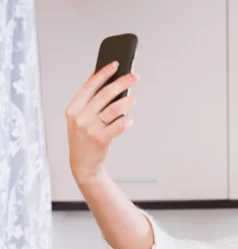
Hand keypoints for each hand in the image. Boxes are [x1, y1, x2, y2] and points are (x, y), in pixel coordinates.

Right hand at [65, 61, 138, 183]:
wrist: (83, 165)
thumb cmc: (85, 139)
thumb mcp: (80, 119)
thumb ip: (89, 102)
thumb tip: (106, 80)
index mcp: (73, 108)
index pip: (90, 86)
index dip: (104, 73)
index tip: (116, 64)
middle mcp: (80, 117)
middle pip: (104, 95)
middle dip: (121, 83)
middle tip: (134, 76)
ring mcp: (90, 129)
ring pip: (113, 109)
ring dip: (126, 102)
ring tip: (133, 99)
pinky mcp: (100, 140)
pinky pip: (118, 126)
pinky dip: (126, 121)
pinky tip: (130, 119)